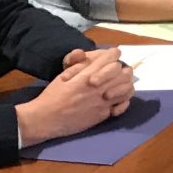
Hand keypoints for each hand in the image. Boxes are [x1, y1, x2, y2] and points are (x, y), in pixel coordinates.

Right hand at [14, 52, 130, 144]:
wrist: (46, 119)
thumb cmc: (52, 96)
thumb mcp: (63, 76)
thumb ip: (79, 67)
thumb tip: (93, 60)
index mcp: (86, 76)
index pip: (109, 59)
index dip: (114, 54)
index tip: (115, 53)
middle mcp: (97, 88)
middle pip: (122, 73)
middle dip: (123, 68)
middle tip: (120, 69)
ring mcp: (102, 102)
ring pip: (126, 88)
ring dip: (126, 83)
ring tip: (122, 82)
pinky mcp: (103, 114)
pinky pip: (122, 106)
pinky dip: (124, 100)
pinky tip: (120, 98)